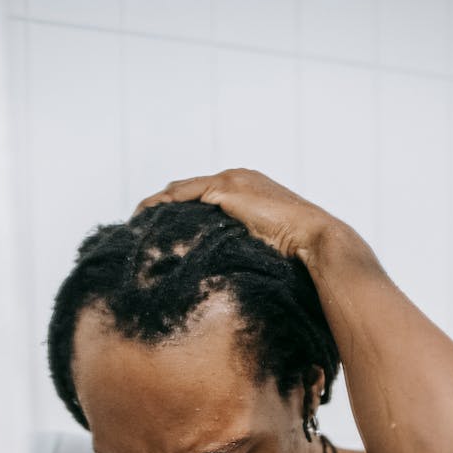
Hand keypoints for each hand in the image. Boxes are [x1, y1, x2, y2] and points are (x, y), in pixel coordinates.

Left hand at [133, 168, 334, 264]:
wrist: (316, 240)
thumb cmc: (298, 254)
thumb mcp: (264, 249)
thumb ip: (244, 249)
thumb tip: (232, 274)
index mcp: (246, 188)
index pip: (201, 194)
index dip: (178, 209)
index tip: (159, 227)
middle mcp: (237, 178)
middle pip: (185, 188)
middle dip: (161, 204)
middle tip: (138, 224)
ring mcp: (232, 181)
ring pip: (180, 189)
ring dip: (156, 204)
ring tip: (135, 221)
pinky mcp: (228, 189)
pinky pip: (184, 194)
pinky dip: (163, 204)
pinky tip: (147, 217)